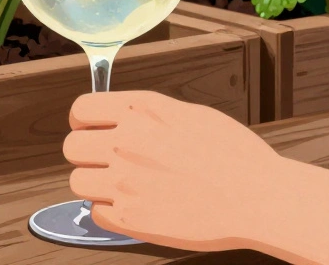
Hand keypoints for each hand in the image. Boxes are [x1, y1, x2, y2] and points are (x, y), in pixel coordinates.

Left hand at [64, 90, 284, 251]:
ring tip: (121, 185)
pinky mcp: (130, 219)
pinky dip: (109, 211)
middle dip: (85, 153)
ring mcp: (125, 183)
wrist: (257, 198)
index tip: (88, 128)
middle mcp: (126, 143)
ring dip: (95, 183)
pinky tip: (133, 205)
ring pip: (77, 182)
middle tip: (105, 160)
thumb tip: (123, 117)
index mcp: (141, 112)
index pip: (81, 109)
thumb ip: (148, 115)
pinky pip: (95, 213)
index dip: (82, 120)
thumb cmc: (235, 155)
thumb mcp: (190, 114)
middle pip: (71, 147)